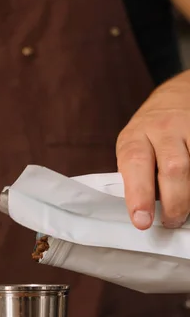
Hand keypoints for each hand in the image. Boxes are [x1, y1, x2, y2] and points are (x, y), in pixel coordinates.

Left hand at [117, 71, 189, 229]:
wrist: (178, 95)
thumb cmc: (150, 132)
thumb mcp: (133, 147)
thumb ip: (136, 174)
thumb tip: (143, 211)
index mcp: (135, 137)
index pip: (135, 165)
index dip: (139, 195)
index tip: (142, 220)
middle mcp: (162, 130)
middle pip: (173, 168)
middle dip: (174, 202)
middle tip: (171, 221)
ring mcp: (189, 129)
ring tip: (186, 209)